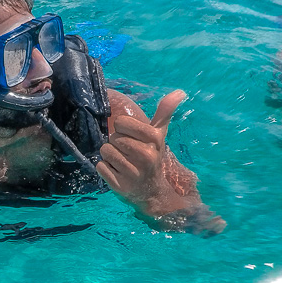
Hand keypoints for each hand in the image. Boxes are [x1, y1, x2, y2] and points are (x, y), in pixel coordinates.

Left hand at [97, 90, 186, 215]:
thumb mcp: (159, 134)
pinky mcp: (120, 186)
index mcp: (154, 140)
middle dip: (116, 143)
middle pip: (112, 138)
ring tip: (122, 161)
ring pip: (105, 151)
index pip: (121, 122)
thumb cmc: (151, 156)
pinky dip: (105, 168)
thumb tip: (180, 92)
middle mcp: (145, 157)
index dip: (122, 127)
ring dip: (109, 155)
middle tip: (128, 152)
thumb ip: (164, 112)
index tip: (131, 135)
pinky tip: (117, 172)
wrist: (151, 190)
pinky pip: (100, 167)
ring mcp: (133, 173)